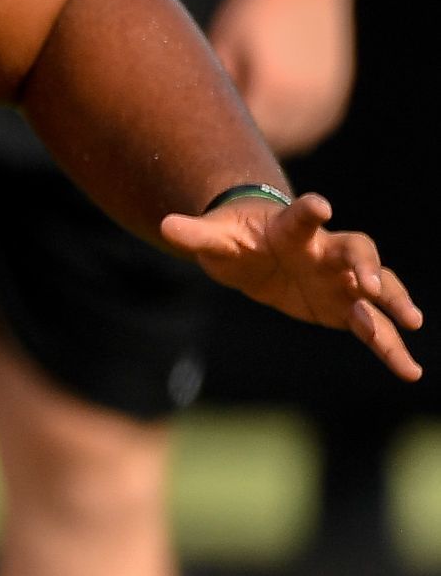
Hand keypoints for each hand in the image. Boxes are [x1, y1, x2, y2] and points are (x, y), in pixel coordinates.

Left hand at [161, 191, 421, 381]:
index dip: (310, 210)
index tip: (320, 205)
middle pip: (356, 251)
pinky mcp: (346, 309)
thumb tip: (166, 225)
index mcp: (293, 229)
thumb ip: (196, 234)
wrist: (256, 255)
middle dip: (365, 265)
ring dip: (392, 306)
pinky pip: (374, 329)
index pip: (303, 216)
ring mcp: (342, 280)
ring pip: (377, 291)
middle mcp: (327, 252)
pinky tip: (408, 370)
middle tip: (369, 285)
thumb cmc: (237, 240)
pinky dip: (390, 348)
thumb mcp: (215, 239)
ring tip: (410, 324)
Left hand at [208, 0, 357, 153]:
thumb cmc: (254, 10)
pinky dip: (295, 131)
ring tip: (245, 124)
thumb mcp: (222, 44)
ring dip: (273, 141)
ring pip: (296, 142)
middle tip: (220, 135)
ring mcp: (327, 97)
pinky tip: (272, 116)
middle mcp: (306, 98)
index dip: (222, 140)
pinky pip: (314, 130)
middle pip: (271, 145)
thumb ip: (215, 87)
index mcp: (274, 87)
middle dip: (246, 143)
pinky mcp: (338, 93)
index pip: (244, 137)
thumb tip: (202, 124)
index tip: (202, 136)